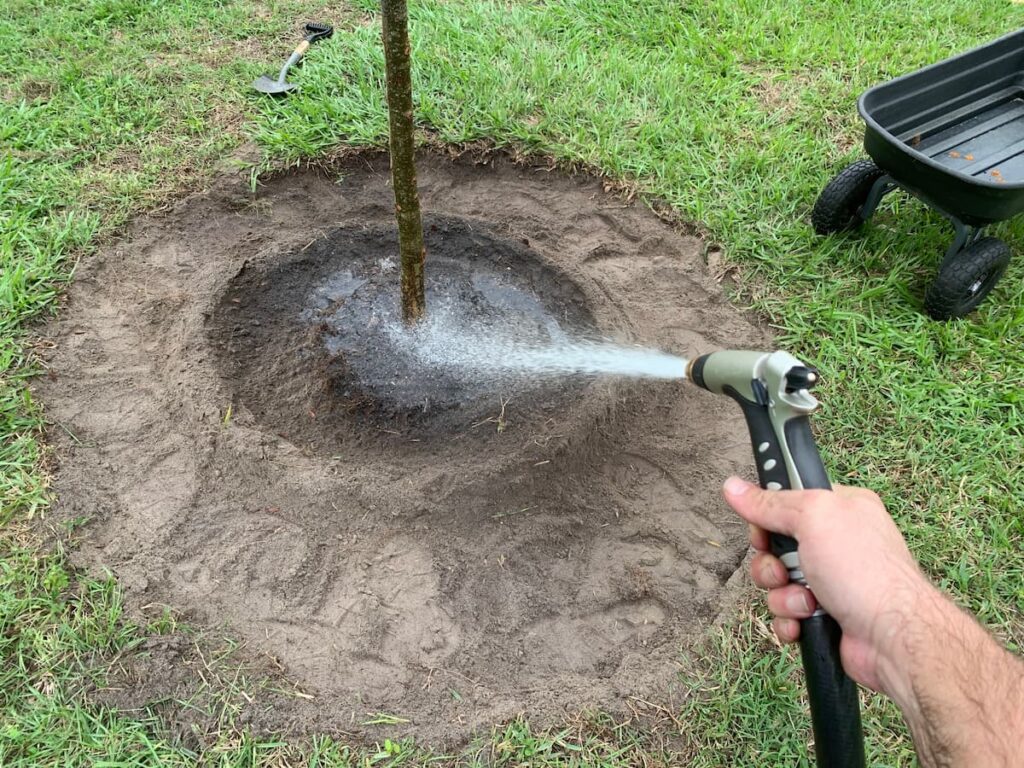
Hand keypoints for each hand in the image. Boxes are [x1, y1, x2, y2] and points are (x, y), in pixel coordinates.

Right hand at [723, 476, 929, 693]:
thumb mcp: (812, 517)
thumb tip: (733, 486)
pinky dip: (790, 619)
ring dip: (783, 595)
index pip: (787, 502)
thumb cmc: (865, 571)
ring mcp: (831, 580)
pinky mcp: (825, 614)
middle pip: (774, 545)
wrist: (892, 638)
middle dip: (771, 563)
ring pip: (777, 582)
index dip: (769, 518)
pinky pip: (786, 612)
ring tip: (807, 601)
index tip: (766, 529)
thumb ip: (769, 502)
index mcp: (841, 508)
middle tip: (786, 569)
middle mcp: (836, 543)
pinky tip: (806, 621)